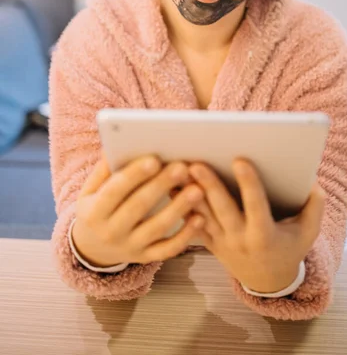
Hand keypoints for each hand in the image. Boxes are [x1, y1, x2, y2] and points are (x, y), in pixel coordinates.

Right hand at [72, 155, 204, 267]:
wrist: (92, 250)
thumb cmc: (96, 209)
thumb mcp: (90, 191)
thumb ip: (103, 170)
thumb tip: (114, 145)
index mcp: (94, 212)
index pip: (114, 191)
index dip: (134, 175)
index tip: (154, 159)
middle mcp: (110, 232)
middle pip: (138, 207)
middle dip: (161, 185)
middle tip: (181, 167)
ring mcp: (130, 247)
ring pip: (157, 228)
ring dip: (179, 208)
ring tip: (197, 189)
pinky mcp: (146, 258)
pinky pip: (167, 249)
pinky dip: (185, 236)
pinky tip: (200, 218)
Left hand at [188, 159, 325, 293]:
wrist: (267, 280)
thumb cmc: (289, 248)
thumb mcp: (308, 233)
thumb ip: (314, 207)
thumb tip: (313, 182)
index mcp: (265, 236)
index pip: (257, 207)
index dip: (249, 184)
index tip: (240, 159)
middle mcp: (240, 240)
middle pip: (222, 210)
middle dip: (209, 185)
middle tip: (196, 163)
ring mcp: (221, 243)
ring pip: (202, 216)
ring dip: (188, 194)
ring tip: (177, 170)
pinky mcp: (208, 242)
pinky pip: (190, 225)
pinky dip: (180, 207)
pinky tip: (169, 187)